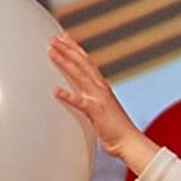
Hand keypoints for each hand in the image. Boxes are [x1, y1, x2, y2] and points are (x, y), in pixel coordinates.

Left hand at [48, 30, 145, 170]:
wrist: (129, 142)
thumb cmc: (114, 129)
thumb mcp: (101, 109)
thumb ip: (91, 99)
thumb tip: (81, 95)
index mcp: (101, 86)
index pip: (86, 61)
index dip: (74, 49)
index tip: (63, 38)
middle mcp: (100, 87)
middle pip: (82, 62)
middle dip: (67, 49)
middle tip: (52, 38)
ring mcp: (98, 98)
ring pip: (79, 75)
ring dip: (65, 62)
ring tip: (52, 52)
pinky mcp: (96, 112)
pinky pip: (80, 102)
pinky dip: (68, 96)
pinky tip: (56, 90)